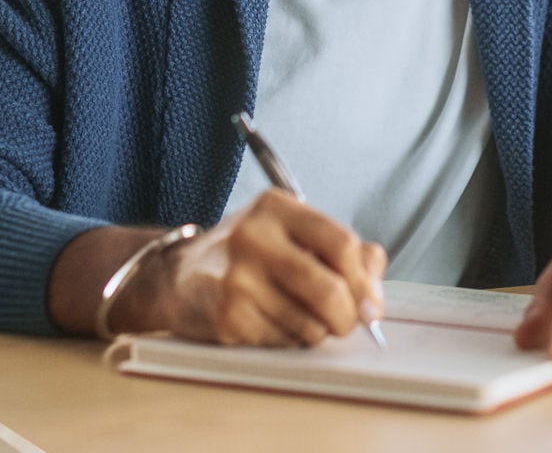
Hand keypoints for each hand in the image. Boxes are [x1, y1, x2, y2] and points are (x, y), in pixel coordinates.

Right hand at [126, 189, 385, 347]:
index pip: (341, 242)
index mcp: (277, 208)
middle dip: (347, 318)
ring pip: (309, 325)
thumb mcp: (292, 234)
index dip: (365, 281)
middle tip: (346, 324)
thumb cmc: (248, 256)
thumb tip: (374, 296)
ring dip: (317, 333)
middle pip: (328, 289)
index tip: (372, 305)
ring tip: (299, 319)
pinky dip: (289, 342)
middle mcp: (254, 237)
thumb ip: (344, 252)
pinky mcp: (225, 316)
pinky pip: (283, 343)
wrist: (178, 277)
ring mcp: (236, 278)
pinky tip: (272, 325)